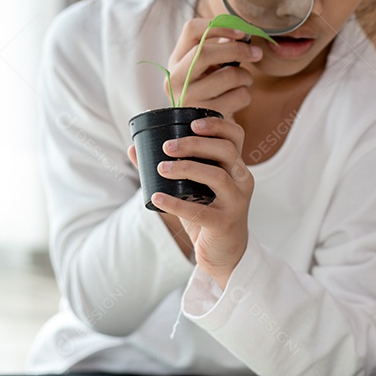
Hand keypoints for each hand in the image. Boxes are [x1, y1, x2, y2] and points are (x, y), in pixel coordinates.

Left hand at [126, 116, 251, 288]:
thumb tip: (133, 148)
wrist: (225, 252)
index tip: (192, 123)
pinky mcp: (225, 223)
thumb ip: (167, 167)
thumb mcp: (192, 188)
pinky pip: (201, 211)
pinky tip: (157, 197)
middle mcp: (242, 180)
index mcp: (236, 166)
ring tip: (161, 168)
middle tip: (167, 147)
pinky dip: (176, 203)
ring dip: (186, 168)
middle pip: (225, 150)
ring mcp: (236, 202)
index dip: (217, 125)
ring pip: (216, 176)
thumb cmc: (208, 213)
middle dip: (194, 144)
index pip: (235, 135)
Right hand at [164, 18, 262, 118]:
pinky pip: (238, 96)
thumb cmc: (210, 90)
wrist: (205, 130)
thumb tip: (245, 33)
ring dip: (245, 76)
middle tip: (257, 53)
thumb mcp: (208, 68)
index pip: (191, 30)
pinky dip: (245, 95)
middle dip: (238, 49)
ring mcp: (188, 99)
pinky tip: (237, 99)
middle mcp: (176, 79)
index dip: (219, 26)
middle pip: (205, 52)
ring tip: (243, 81)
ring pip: (228, 75)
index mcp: (176, 60)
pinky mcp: (206, 116)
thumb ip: (222, 47)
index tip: (242, 32)